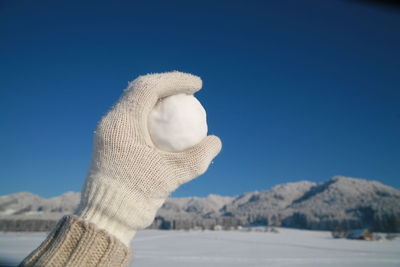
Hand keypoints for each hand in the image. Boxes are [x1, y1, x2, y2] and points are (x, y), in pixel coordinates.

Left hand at [76, 71, 221, 244]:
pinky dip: (152, 112)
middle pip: (140, 88)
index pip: (148, 88)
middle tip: (190, 89)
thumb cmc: (137, 196)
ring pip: (135, 100)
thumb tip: (215, 141)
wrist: (106, 216)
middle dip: (167, 83)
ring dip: (158, 96)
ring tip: (180, 101)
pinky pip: (133, 115)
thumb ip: (198, 157)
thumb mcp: (173, 176)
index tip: (198, 85)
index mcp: (121, 124)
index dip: (175, 80)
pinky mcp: (111, 140)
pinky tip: (166, 122)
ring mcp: (109, 130)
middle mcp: (111, 122)